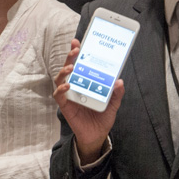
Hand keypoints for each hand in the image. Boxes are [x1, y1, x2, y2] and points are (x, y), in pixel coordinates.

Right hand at [52, 39, 123, 164]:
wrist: (96, 136)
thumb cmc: (102, 118)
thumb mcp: (113, 105)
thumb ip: (117, 94)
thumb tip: (119, 81)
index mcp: (85, 82)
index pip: (80, 64)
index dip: (77, 53)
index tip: (78, 42)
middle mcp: (75, 86)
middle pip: (69, 67)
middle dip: (70, 56)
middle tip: (75, 49)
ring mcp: (69, 95)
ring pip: (60, 78)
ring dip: (64, 70)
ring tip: (72, 66)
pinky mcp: (65, 106)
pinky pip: (58, 95)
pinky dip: (61, 89)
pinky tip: (68, 85)